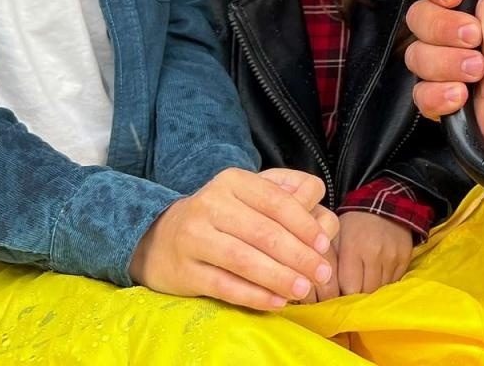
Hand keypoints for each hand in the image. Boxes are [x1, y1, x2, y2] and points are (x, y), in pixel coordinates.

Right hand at [128, 167, 336, 309]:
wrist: (160, 238)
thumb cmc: (219, 216)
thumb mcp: (247, 193)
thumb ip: (284, 193)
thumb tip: (318, 206)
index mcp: (232, 181)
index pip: (276, 202)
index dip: (304, 224)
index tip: (323, 245)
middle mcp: (210, 204)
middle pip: (264, 233)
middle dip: (299, 256)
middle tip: (321, 274)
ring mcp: (194, 237)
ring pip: (245, 260)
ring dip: (279, 277)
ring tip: (303, 290)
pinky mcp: (184, 271)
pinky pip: (225, 286)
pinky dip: (254, 295)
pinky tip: (276, 302)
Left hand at [334, 211, 412, 295]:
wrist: (383, 204)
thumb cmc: (353, 225)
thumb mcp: (335, 237)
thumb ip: (330, 262)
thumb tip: (324, 288)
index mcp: (353, 247)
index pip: (349, 287)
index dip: (342, 293)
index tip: (338, 292)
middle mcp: (374, 253)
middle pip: (366, 291)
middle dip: (356, 294)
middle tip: (350, 288)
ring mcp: (392, 256)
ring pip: (380, 289)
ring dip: (371, 289)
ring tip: (363, 279)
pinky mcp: (405, 258)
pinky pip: (393, 282)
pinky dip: (384, 282)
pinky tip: (377, 272)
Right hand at [404, 0, 483, 153]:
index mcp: (469, 0)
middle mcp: (453, 29)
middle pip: (417, 19)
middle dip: (447, 32)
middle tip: (478, 39)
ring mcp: (447, 63)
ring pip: (416, 57)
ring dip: (450, 65)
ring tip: (481, 71)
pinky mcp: (444, 98)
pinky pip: (420, 95)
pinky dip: (441, 96)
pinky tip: (464, 95)